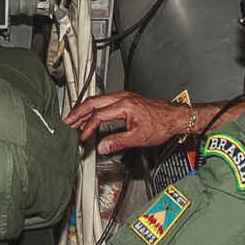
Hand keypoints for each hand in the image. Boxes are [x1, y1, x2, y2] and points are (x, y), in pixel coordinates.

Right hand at [65, 91, 201, 150]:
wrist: (176, 117)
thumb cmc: (162, 125)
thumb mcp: (139, 138)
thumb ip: (118, 142)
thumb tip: (102, 147)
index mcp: (124, 105)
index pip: (99, 115)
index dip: (88, 127)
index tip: (83, 137)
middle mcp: (123, 98)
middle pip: (93, 102)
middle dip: (78, 112)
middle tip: (67, 122)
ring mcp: (125, 97)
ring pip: (98, 100)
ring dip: (85, 109)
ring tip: (75, 119)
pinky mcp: (127, 100)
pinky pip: (105, 101)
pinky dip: (94, 108)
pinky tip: (91, 115)